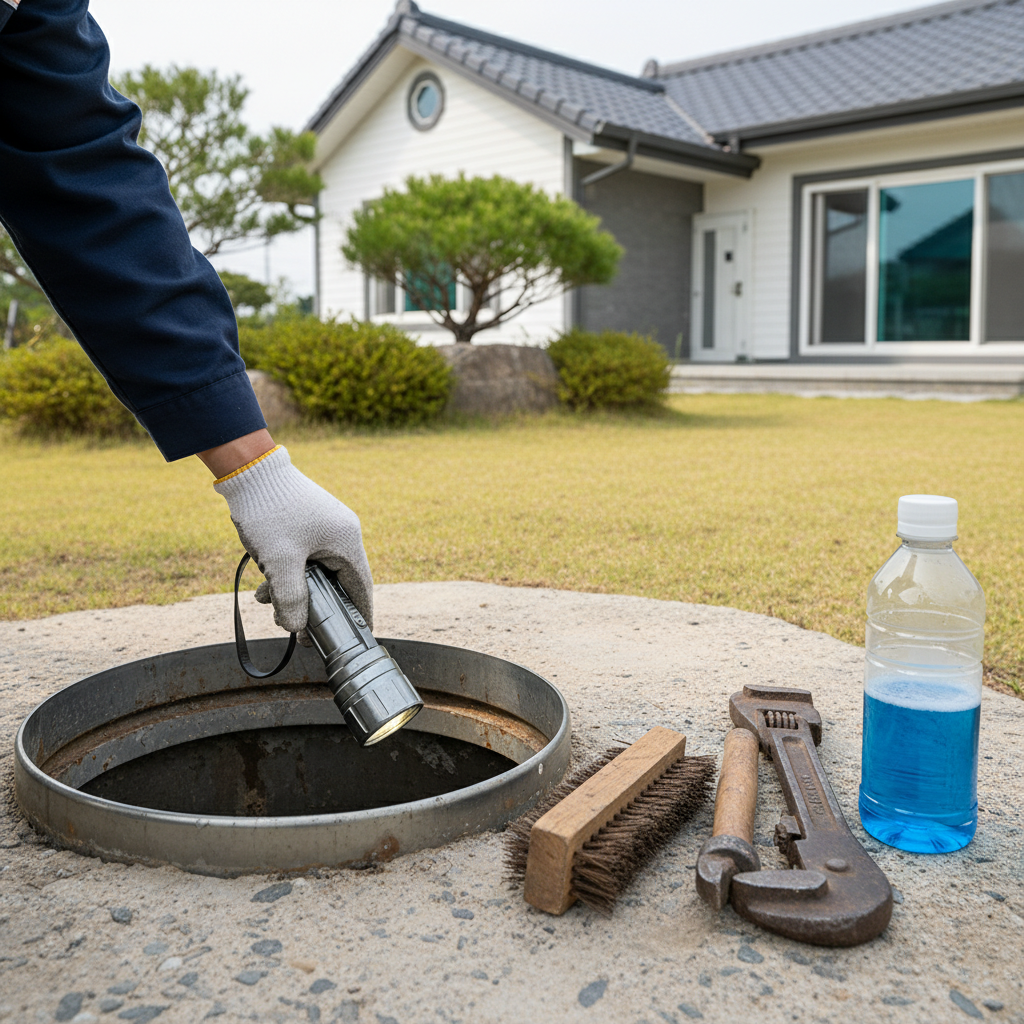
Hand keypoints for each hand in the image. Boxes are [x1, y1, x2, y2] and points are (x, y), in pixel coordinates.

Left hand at [213, 446, 373, 632]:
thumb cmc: (269, 512)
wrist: (247, 470)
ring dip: (295, 590)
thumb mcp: (280, 563)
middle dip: (315, 607)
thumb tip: (296, 628)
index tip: (359, 637)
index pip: (361, 587)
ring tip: (268, 603)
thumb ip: (291, 599)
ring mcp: (324, 526)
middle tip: (298, 629)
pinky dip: (288, 573)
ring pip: (316, 571)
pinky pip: (304, 557)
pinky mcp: (307, 523)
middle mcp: (342, 533)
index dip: (360, 614)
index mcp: (346, 540)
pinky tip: (264, 583)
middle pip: (336, 582)